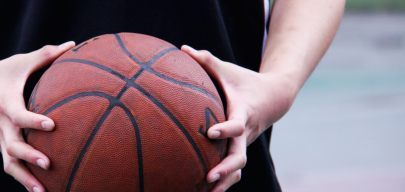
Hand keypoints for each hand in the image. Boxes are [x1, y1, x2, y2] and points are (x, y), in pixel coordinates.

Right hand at [0, 41, 74, 191]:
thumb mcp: (18, 62)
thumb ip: (45, 55)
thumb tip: (72, 45)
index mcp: (6, 104)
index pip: (20, 115)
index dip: (34, 121)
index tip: (52, 124)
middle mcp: (1, 125)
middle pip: (13, 146)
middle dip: (30, 156)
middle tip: (48, 164)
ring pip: (10, 163)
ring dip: (26, 180)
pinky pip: (10, 165)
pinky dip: (23, 179)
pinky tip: (39, 190)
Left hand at [181, 45, 296, 191]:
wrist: (274, 97)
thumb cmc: (244, 81)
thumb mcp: (228, 69)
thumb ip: (207, 60)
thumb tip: (183, 48)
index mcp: (243, 113)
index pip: (236, 124)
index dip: (226, 129)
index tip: (210, 133)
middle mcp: (246, 132)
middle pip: (240, 156)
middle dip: (226, 168)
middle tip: (209, 177)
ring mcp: (245, 143)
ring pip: (238, 168)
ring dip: (225, 183)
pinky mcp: (240, 149)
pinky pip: (234, 170)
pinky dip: (224, 182)